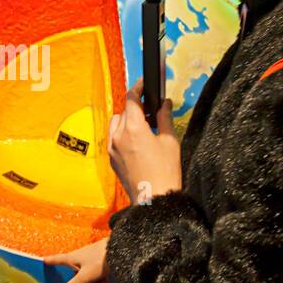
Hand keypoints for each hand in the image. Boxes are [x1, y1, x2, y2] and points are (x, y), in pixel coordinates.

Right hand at [46, 237, 109, 282]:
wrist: (121, 249)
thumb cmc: (100, 259)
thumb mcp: (85, 276)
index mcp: (72, 258)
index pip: (56, 259)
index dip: (49, 261)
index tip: (41, 260)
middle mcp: (80, 259)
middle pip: (75, 278)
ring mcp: (90, 262)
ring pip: (87, 279)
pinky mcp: (101, 265)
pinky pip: (96, 279)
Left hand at [108, 80, 181, 204]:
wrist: (153, 199)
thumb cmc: (165, 171)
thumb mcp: (170, 141)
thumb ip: (164, 118)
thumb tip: (164, 103)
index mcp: (134, 128)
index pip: (131, 98)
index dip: (138, 87)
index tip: (145, 83)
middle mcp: (119, 135)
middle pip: (124, 110)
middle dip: (136, 106)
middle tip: (151, 108)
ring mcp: (113, 147)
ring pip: (116, 122)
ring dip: (127, 119)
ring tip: (143, 125)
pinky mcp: (112, 158)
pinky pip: (114, 137)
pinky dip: (122, 132)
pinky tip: (136, 140)